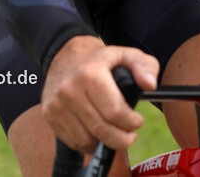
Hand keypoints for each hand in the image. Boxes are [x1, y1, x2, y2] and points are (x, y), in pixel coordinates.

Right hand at [41, 35, 159, 152]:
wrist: (65, 56)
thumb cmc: (102, 60)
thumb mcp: (126, 54)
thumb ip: (144, 67)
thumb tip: (150, 86)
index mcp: (90, 74)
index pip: (114, 110)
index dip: (130, 122)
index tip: (138, 122)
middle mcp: (70, 90)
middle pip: (100, 129)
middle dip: (121, 139)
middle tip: (131, 137)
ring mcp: (57, 105)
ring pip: (85, 139)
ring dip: (105, 144)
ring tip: (117, 136)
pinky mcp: (49, 115)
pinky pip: (72, 141)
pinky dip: (89, 144)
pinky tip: (99, 136)